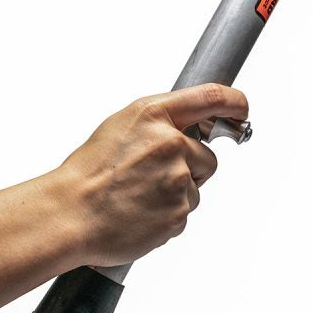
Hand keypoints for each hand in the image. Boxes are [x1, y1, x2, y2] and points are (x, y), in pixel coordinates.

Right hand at [59, 84, 248, 266]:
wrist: (70, 214)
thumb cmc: (89, 172)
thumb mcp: (122, 127)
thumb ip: (160, 122)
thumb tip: (192, 126)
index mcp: (154, 116)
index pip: (211, 98)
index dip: (234, 103)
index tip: (241, 109)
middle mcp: (171, 145)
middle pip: (209, 157)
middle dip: (190, 168)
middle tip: (153, 177)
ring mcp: (177, 182)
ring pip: (196, 188)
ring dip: (176, 193)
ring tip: (140, 196)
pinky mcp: (178, 214)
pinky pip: (184, 213)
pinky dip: (167, 215)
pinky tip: (141, 212)